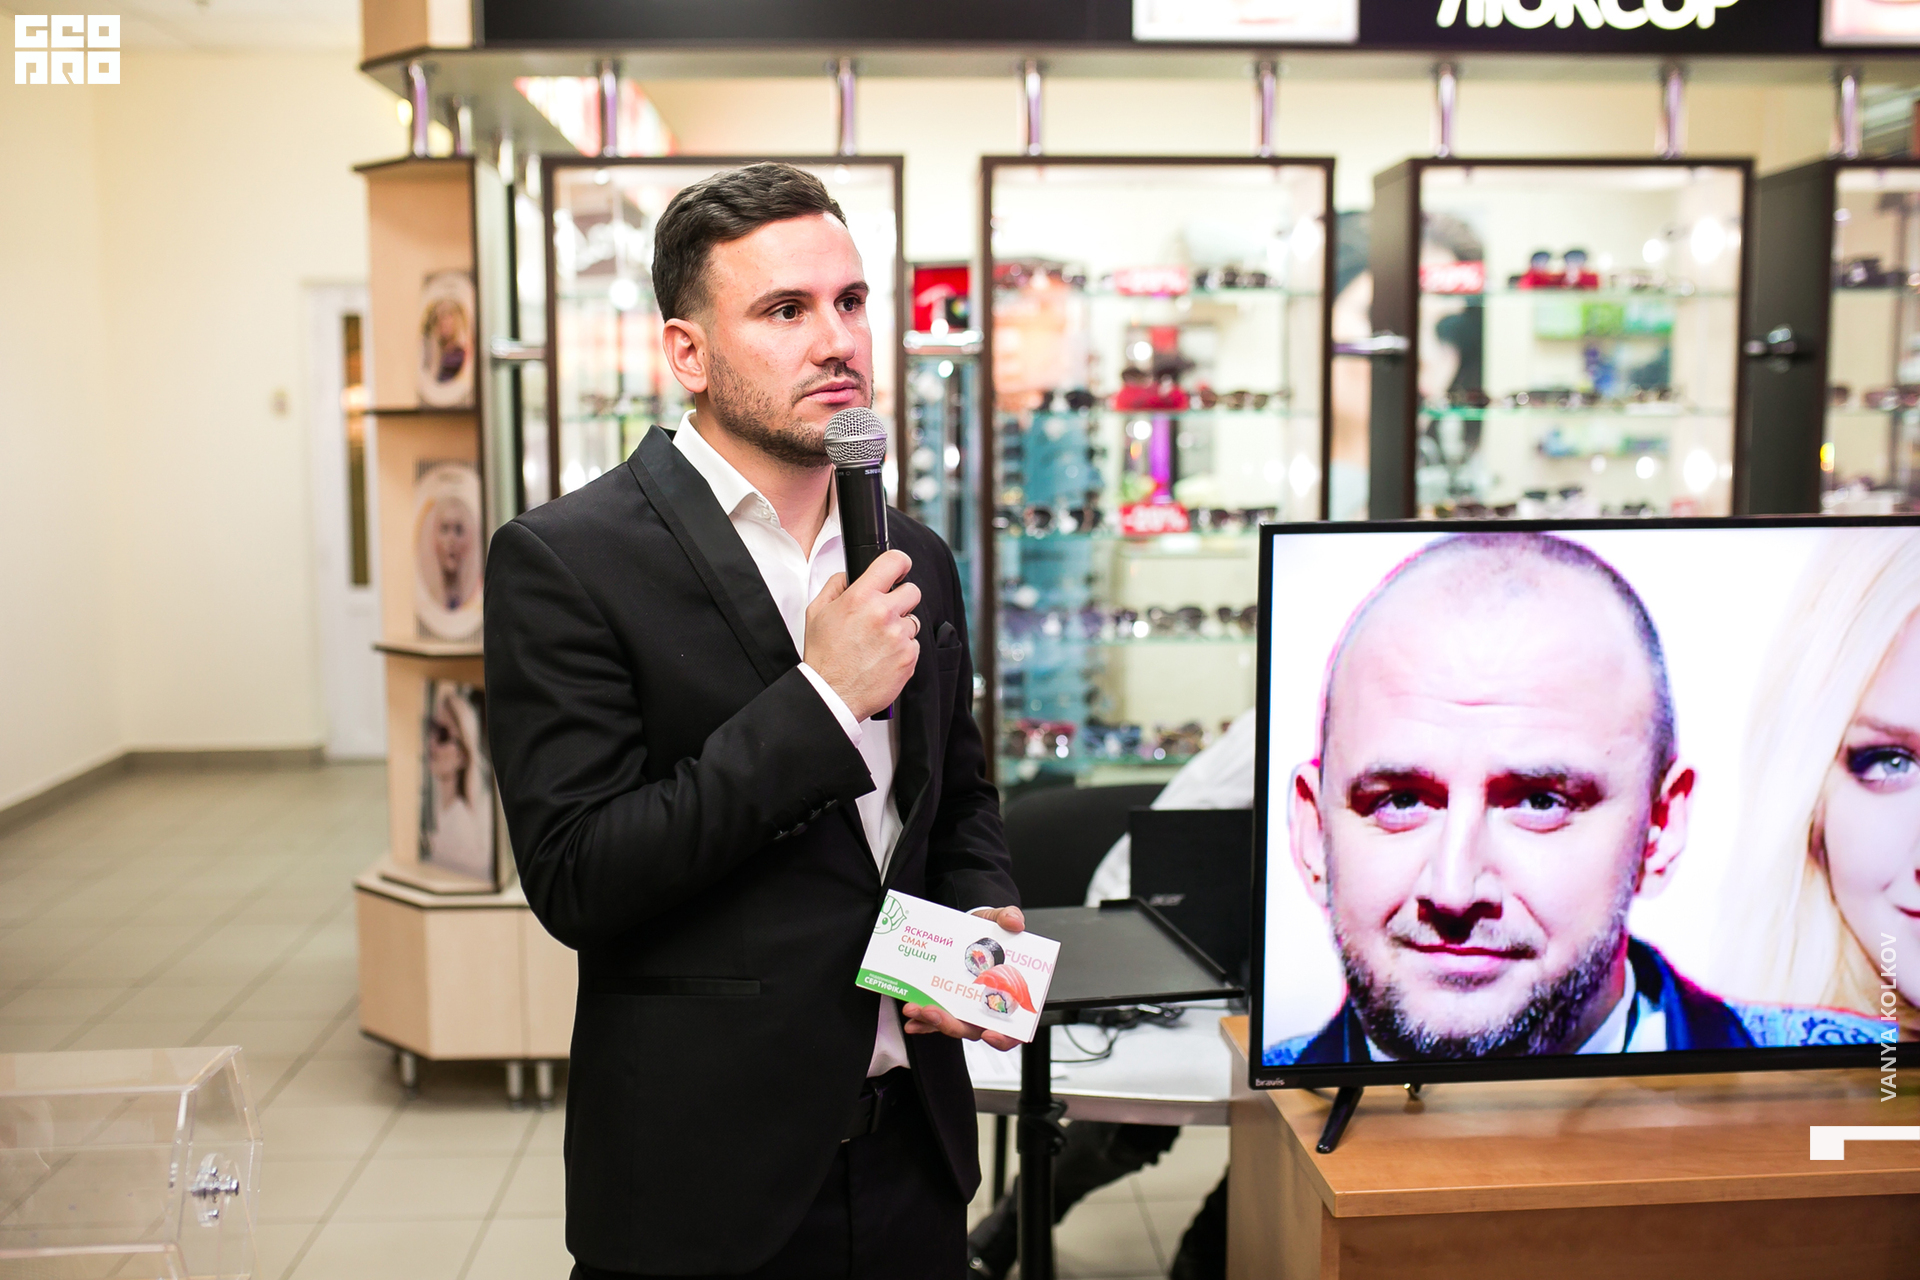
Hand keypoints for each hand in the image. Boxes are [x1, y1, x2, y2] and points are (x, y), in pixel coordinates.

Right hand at [805, 549, 920, 721]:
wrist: (832, 695)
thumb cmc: (824, 656)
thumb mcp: (817, 612)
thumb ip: (835, 586)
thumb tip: (849, 576)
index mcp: (861, 598)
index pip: (894, 561)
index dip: (899, 563)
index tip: (899, 568)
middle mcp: (883, 614)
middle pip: (913, 591)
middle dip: (900, 600)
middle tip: (884, 614)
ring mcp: (899, 637)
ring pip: (912, 621)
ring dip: (900, 628)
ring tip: (877, 643)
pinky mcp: (909, 657)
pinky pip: (914, 645)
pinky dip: (902, 650)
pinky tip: (882, 657)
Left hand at [902, 906, 1026, 1052]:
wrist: (970, 928)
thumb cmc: (991, 932)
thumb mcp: (1000, 919)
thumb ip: (1009, 917)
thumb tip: (1015, 922)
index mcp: (1009, 995)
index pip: (1013, 1030)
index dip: (1004, 1038)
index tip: (989, 1034)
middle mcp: (987, 1008)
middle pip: (975, 1030)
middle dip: (952, 1024)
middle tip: (934, 1011)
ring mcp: (966, 1009)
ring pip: (952, 1025)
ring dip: (931, 1021)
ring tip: (915, 1007)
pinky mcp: (948, 1005)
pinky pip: (935, 1020)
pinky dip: (922, 1021)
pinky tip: (911, 1015)